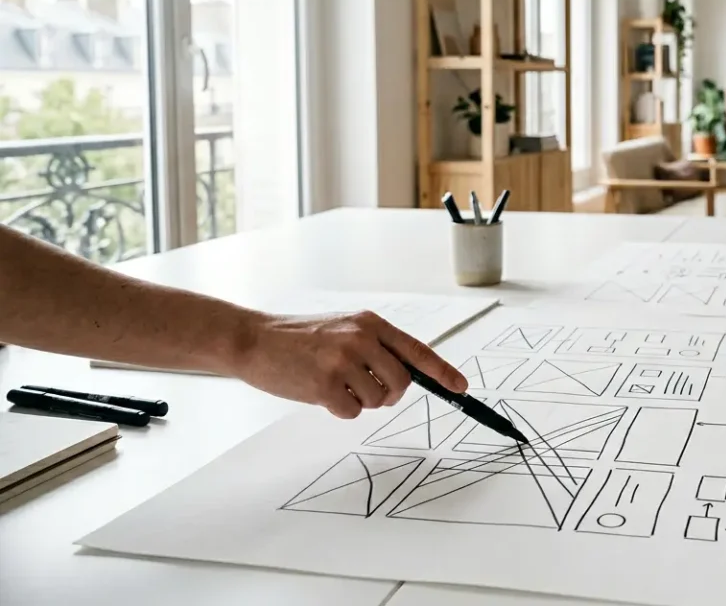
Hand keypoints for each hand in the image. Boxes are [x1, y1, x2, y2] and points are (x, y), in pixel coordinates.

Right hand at [231, 311, 467, 418]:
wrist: (254, 340)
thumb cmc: (299, 338)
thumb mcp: (343, 329)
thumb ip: (375, 347)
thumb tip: (408, 378)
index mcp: (370, 323)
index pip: (417, 350)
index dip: (443, 371)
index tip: (461, 387)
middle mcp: (361, 339)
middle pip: (402, 383)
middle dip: (388, 394)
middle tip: (363, 389)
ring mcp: (343, 361)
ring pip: (378, 400)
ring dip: (360, 401)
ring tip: (333, 384)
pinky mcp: (325, 385)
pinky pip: (352, 412)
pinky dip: (340, 409)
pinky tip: (318, 392)